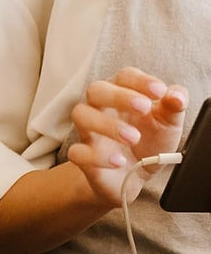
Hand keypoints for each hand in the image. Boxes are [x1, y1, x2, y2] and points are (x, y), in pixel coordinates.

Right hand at [66, 67, 187, 205]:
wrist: (135, 177)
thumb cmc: (150, 143)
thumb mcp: (168, 124)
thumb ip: (173, 107)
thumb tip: (177, 96)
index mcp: (123, 95)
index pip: (124, 77)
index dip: (140, 81)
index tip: (159, 91)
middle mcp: (101, 109)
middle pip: (96, 90)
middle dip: (118, 96)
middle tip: (143, 108)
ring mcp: (89, 132)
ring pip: (81, 115)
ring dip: (107, 124)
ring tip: (133, 138)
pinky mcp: (83, 156)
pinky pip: (77, 152)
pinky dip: (96, 157)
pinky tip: (118, 161)